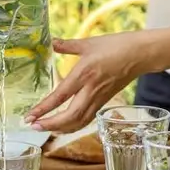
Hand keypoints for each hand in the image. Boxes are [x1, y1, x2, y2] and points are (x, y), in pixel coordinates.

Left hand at [26, 33, 147, 133]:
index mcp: (84, 73)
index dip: (44, 109)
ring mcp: (99, 98)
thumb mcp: (88, 42)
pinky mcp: (104, 101)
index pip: (60, 96)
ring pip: (80, 121)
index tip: (29, 116)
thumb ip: (67, 45)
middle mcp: (91, 89)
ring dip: (61, 128)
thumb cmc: (116, 45)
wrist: (140, 54)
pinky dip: (74, 125)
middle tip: (33, 126)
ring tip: (45, 128)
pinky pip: (87, 118)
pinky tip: (64, 126)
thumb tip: (50, 41)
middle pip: (70, 116)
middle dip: (50, 124)